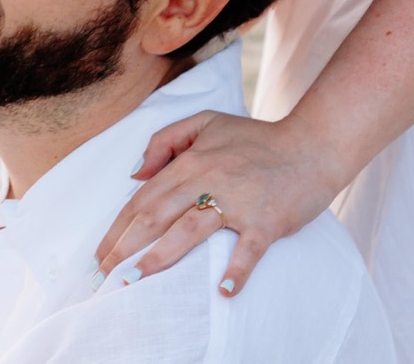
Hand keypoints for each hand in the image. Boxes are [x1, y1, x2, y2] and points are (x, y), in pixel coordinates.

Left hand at [92, 111, 347, 295]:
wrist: (313, 144)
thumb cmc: (258, 139)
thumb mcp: (208, 123)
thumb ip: (167, 140)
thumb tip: (135, 172)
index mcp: (193, 160)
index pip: (145, 197)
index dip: (117, 227)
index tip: (100, 253)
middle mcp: (210, 179)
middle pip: (157, 216)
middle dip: (125, 248)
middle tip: (104, 276)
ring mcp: (239, 201)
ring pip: (190, 230)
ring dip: (160, 258)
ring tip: (136, 281)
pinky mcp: (268, 219)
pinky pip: (249, 249)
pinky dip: (237, 271)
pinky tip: (223, 291)